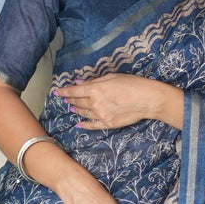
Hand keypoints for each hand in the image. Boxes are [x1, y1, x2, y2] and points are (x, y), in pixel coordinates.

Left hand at [54, 74, 182, 131]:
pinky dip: (84, 125)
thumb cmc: (132, 84)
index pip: (74, 91)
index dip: (64, 91)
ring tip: (73, 108)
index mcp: (95, 89)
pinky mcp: (108, 124)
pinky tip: (79, 124)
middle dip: (70, 99)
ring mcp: (101, 115)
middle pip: (78, 102)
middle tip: (65, 99)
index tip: (57, 92)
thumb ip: (94, 81)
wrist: (147, 100)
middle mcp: (95, 103)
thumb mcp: (112, 77)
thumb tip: (80, 83)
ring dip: (77, 110)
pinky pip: (92, 126)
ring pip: (84, 113)